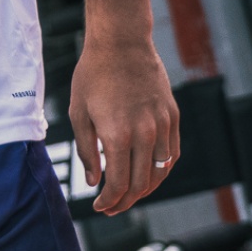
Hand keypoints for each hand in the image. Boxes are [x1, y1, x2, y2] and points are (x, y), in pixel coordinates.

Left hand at [68, 34, 179, 214]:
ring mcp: (163, 125)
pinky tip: (148, 174)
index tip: (99, 207)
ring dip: (145, 190)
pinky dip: (161, 170)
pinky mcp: (173, 117)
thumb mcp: (78, 112)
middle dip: (125, 201)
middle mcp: (145, 134)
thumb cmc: (93, 75)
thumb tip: (94, 181)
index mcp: (118, 135)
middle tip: (111, 207)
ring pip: (160, 173)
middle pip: (141, 184)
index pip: (119, 183)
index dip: (109, 201)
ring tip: (128, 195)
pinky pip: (172, 154)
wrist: (121, 42)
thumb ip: (87, 150)